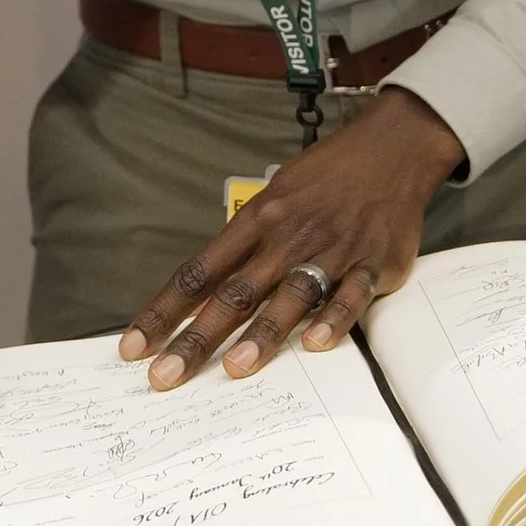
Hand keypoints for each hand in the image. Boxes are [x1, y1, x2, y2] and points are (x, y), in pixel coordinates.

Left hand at [118, 87, 468, 389]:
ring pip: (289, 295)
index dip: (163, 311)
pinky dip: (334, 318)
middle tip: (166, 376)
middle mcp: (287, 237)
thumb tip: (207, 292)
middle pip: (234, 293)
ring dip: (263, 333)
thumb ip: (246, 247)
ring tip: (235, 368)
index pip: (198, 271)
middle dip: (197, 338)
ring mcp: (331, 250)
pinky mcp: (373, 263)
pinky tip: (316, 342)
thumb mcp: (276, 197)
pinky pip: (351, 294)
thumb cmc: (327, 176)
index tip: (134, 346)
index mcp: (257, 220)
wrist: (391, 148)